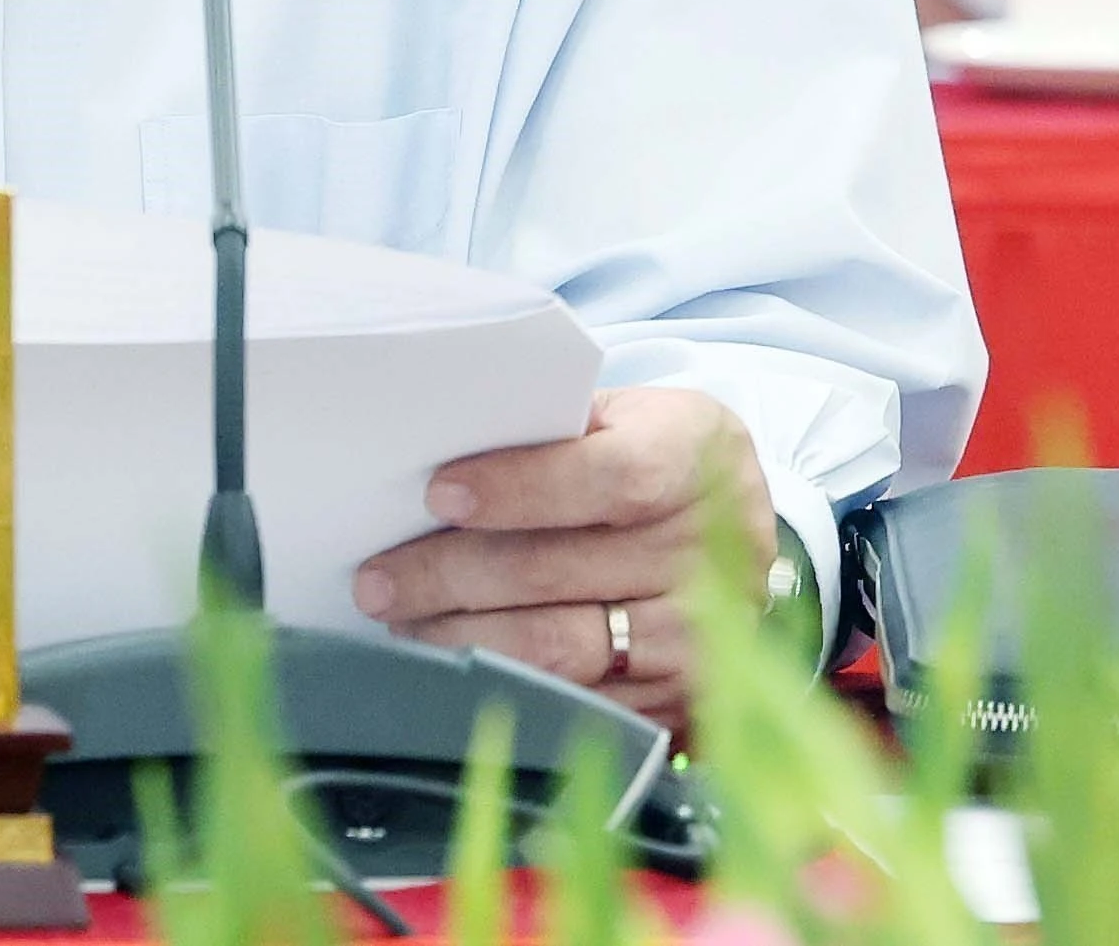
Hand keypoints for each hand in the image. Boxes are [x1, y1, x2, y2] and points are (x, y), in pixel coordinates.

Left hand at [345, 385, 761, 718]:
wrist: (740, 529)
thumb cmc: (653, 456)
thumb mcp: (629, 415)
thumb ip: (555, 426)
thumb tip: (443, 445)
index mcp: (693, 460)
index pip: (605, 478)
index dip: (518, 488)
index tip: (437, 496)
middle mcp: (706, 555)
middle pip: (557, 572)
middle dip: (450, 576)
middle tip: (378, 581)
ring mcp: (695, 638)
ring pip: (558, 649)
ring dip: (462, 639)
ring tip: (400, 624)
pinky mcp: (678, 702)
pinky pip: (575, 704)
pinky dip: (504, 689)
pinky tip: (453, 670)